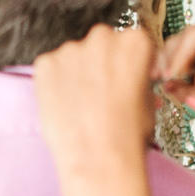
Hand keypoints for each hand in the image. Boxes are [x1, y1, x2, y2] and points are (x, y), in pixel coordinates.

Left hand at [34, 24, 158, 176]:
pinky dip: (54, 83)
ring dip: (76, 73)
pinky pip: (50, 68)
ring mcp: (71, 49)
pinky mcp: (46, 64)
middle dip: (100, 63)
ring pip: (74, 57)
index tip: (124, 77)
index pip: (131, 42)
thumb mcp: (148, 101)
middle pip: (101, 44)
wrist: (98, 158)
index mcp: (135, 42)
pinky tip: (64, 106)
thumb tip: (127, 79)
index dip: (126, 63)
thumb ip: (136, 78)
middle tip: (101, 93)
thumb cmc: (128, 135)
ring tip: (81, 105)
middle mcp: (102, 37)